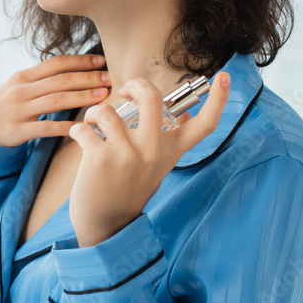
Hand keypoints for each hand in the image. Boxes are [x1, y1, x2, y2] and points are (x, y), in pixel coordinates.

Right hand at [0, 52, 111, 147]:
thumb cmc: (2, 105)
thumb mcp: (17, 86)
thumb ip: (41, 80)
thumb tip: (73, 72)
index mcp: (24, 76)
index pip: (56, 63)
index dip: (80, 61)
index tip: (101, 62)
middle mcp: (21, 90)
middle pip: (60, 80)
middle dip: (88, 78)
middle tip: (110, 79)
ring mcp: (19, 110)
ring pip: (56, 101)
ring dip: (82, 97)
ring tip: (102, 97)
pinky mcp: (17, 131)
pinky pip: (46, 128)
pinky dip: (65, 127)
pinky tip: (82, 127)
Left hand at [67, 72, 230, 246]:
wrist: (106, 226)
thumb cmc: (127, 191)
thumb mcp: (155, 168)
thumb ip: (164, 141)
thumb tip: (180, 115)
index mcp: (170, 152)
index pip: (204, 125)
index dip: (218, 99)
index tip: (225, 76)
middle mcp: (153, 151)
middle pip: (152, 97)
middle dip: (135, 84)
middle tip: (126, 92)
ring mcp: (127, 154)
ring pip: (108, 111)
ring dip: (95, 113)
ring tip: (94, 124)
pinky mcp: (101, 158)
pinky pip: (85, 128)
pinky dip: (78, 130)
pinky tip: (81, 138)